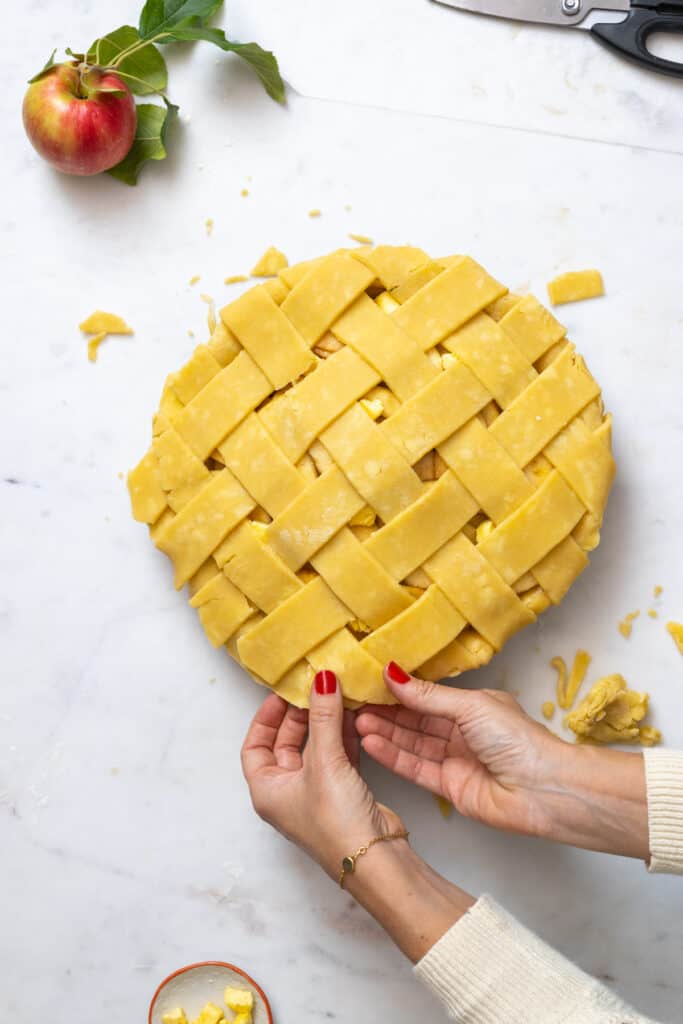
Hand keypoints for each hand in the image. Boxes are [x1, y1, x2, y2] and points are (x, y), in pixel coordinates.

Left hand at [241, 670, 474, 961]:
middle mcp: (287, 792)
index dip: (266, 716)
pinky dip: (344, 738)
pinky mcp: (343, 794)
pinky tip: (356, 718)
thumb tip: (321, 678)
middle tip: (316, 688)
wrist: (375, 859)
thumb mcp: (325, 762)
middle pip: (286, 743)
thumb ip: (324, 717)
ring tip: (338, 696)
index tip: (284, 691)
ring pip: (315, 749)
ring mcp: (316, 794)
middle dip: (301, 715)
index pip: (255, 744)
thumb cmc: (336, 820)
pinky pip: (338, 758)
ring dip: (326, 724)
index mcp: (267, 789)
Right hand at [356, 663, 648, 860]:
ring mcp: (455, 760)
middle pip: (416, 721)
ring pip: (412, 744)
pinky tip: (371, 744)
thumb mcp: (470, 707)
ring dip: (384, 734)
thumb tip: (392, 673)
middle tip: (353, 702)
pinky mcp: (449, 787)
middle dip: (385, 712)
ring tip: (356, 722)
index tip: (369, 681)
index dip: (398, 690)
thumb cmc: (518, 741)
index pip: (427, 696)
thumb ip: (427, 696)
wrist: (543, 790)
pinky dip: (393, 756)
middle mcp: (463, 732)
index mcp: (473, 707)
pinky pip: (415, 768)